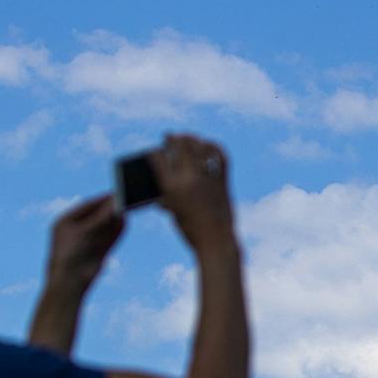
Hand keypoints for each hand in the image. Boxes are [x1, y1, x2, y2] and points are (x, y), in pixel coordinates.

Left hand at [46, 194, 124, 294]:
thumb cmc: (70, 253)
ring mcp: (87, 242)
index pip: (86, 206)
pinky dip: (117, 231)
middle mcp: (76, 231)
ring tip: (127, 209)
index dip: (101, 200)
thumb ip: (100, 217)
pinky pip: (108, 238)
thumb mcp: (85, 230)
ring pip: (103, 227)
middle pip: (96, 216)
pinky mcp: (96, 253)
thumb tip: (114, 203)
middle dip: (110, 209)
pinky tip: (125, 223)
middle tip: (124, 199)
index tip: (114, 193)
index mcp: (65, 222)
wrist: (70, 280)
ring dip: (115, 219)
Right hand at [150, 133, 235, 249]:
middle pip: (180, 147)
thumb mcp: (174, 212)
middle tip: (170, 136)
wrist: (216, 241)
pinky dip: (214, 148)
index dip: (155, 153)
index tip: (154, 151)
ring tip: (187, 137)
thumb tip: (162, 188)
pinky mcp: (223, 181)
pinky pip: (220, 157)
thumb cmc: (191, 230)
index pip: (159, 159)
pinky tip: (209, 144)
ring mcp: (207, 178)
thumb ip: (168, 196)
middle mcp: (189, 179)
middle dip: (173, 138)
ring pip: (199, 148)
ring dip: (192, 139)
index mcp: (172, 188)